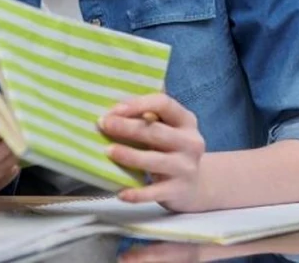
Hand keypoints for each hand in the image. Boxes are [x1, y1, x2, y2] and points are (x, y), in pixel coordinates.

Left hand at [99, 93, 205, 211]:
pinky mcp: (178, 191)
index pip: (164, 104)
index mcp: (186, 120)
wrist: (195, 186)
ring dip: (130, 155)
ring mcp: (186, 168)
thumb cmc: (171, 149)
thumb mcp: (168, 128)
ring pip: (155, 161)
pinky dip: (137, 194)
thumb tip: (114, 107)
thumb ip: (148, 115)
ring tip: (108, 151)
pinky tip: (121, 193)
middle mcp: (191, 142)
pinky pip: (154, 193)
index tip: (115, 108)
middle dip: (128, 127)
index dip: (139, 104)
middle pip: (157, 132)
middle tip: (103, 124)